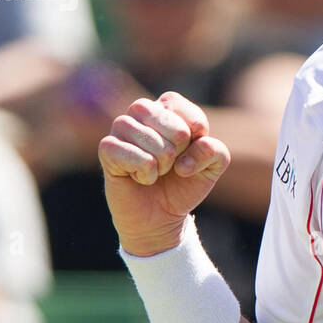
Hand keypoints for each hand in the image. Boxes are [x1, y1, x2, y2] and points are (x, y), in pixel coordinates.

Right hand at [99, 92, 230, 255]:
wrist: (160, 216)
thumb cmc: (184, 184)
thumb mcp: (213, 167)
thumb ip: (215, 151)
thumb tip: (185, 158)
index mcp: (168, 106)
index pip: (188, 111)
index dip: (195, 136)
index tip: (188, 151)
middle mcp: (142, 111)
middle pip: (173, 125)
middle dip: (179, 152)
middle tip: (170, 163)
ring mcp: (121, 127)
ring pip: (150, 139)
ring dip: (161, 164)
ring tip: (156, 171)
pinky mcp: (107, 148)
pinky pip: (131, 154)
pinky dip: (144, 172)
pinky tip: (140, 177)